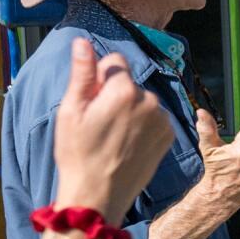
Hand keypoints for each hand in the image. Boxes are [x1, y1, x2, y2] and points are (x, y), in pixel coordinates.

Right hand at [51, 38, 172, 220]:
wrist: (98, 196)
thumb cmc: (78, 153)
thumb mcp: (71, 111)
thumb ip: (82, 73)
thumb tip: (83, 42)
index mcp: (124, 90)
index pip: (115, 62)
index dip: (99, 78)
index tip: (91, 100)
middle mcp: (150, 100)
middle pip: (129, 83)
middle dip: (115, 95)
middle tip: (99, 124)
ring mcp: (162, 120)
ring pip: (142, 101)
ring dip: (130, 111)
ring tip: (112, 137)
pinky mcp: (168, 136)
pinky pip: (153, 119)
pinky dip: (142, 126)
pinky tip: (127, 144)